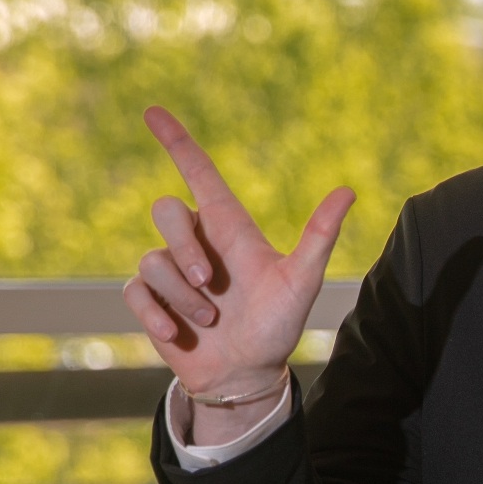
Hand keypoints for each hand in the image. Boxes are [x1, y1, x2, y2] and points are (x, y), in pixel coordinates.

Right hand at [123, 107, 354, 441]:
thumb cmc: (278, 323)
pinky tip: (178, 335)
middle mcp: (198, 242)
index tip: (153, 110)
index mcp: (230, 227)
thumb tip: (348, 190)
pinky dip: (157, 315)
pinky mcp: (151, 300)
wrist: (248, 373)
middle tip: (213, 285)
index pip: (198, 172)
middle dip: (185, 248)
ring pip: (152, 259)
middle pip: (166, 209)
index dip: (176, 141)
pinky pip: (134, 291)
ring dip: (183, 296)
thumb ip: (319, 236)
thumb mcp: (302, 280)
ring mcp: (171, 271)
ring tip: (210, 320)